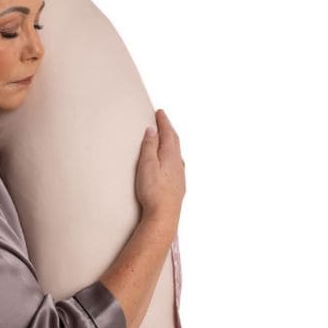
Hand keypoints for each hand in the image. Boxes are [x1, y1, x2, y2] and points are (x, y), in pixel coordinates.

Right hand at [135, 109, 185, 228]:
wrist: (164, 215)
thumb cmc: (153, 191)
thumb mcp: (147, 165)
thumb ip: (150, 146)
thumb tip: (152, 130)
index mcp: (171, 155)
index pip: (168, 133)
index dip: (164, 122)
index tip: (160, 112)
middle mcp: (178, 164)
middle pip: (175, 142)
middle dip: (168, 130)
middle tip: (163, 121)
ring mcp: (180, 176)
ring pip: (177, 154)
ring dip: (171, 144)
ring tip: (166, 140)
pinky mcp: (178, 187)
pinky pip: (177, 166)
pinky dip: (173, 158)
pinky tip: (172, 164)